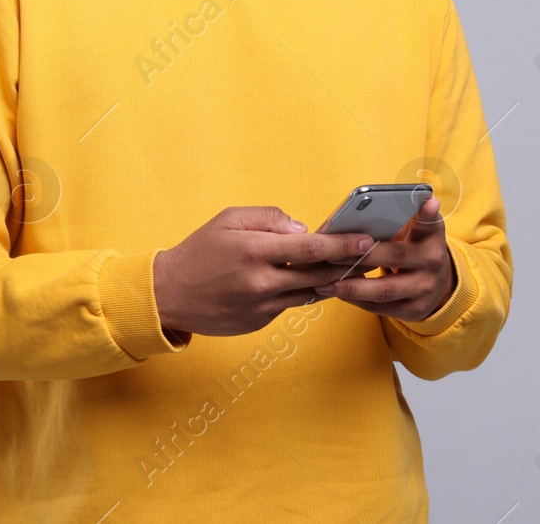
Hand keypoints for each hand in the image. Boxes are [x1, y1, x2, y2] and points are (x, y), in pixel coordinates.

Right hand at [153, 207, 377, 337]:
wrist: (169, 294)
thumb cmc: (199, 251)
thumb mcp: (229, 219)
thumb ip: (269, 218)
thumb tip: (303, 229)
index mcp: (256, 250)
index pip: (312, 247)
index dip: (343, 244)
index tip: (366, 241)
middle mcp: (262, 282)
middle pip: (320, 274)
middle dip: (348, 265)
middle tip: (370, 256)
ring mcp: (262, 306)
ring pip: (310, 293)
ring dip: (331, 281)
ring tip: (348, 268)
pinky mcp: (260, 322)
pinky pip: (290, 304)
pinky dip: (301, 291)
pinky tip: (308, 281)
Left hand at [307, 196, 456, 320]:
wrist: (435, 282)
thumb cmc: (411, 246)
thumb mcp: (412, 228)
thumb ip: (397, 216)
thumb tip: (365, 210)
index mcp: (431, 235)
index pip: (430, 221)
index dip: (427, 211)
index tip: (426, 200)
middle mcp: (433, 261)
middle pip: (394, 256)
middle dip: (360, 256)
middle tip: (331, 254)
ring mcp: (426, 288)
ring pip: (385, 289)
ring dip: (352, 287)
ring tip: (326, 283)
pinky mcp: (416, 310)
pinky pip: (382, 308)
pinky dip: (358, 300)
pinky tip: (339, 293)